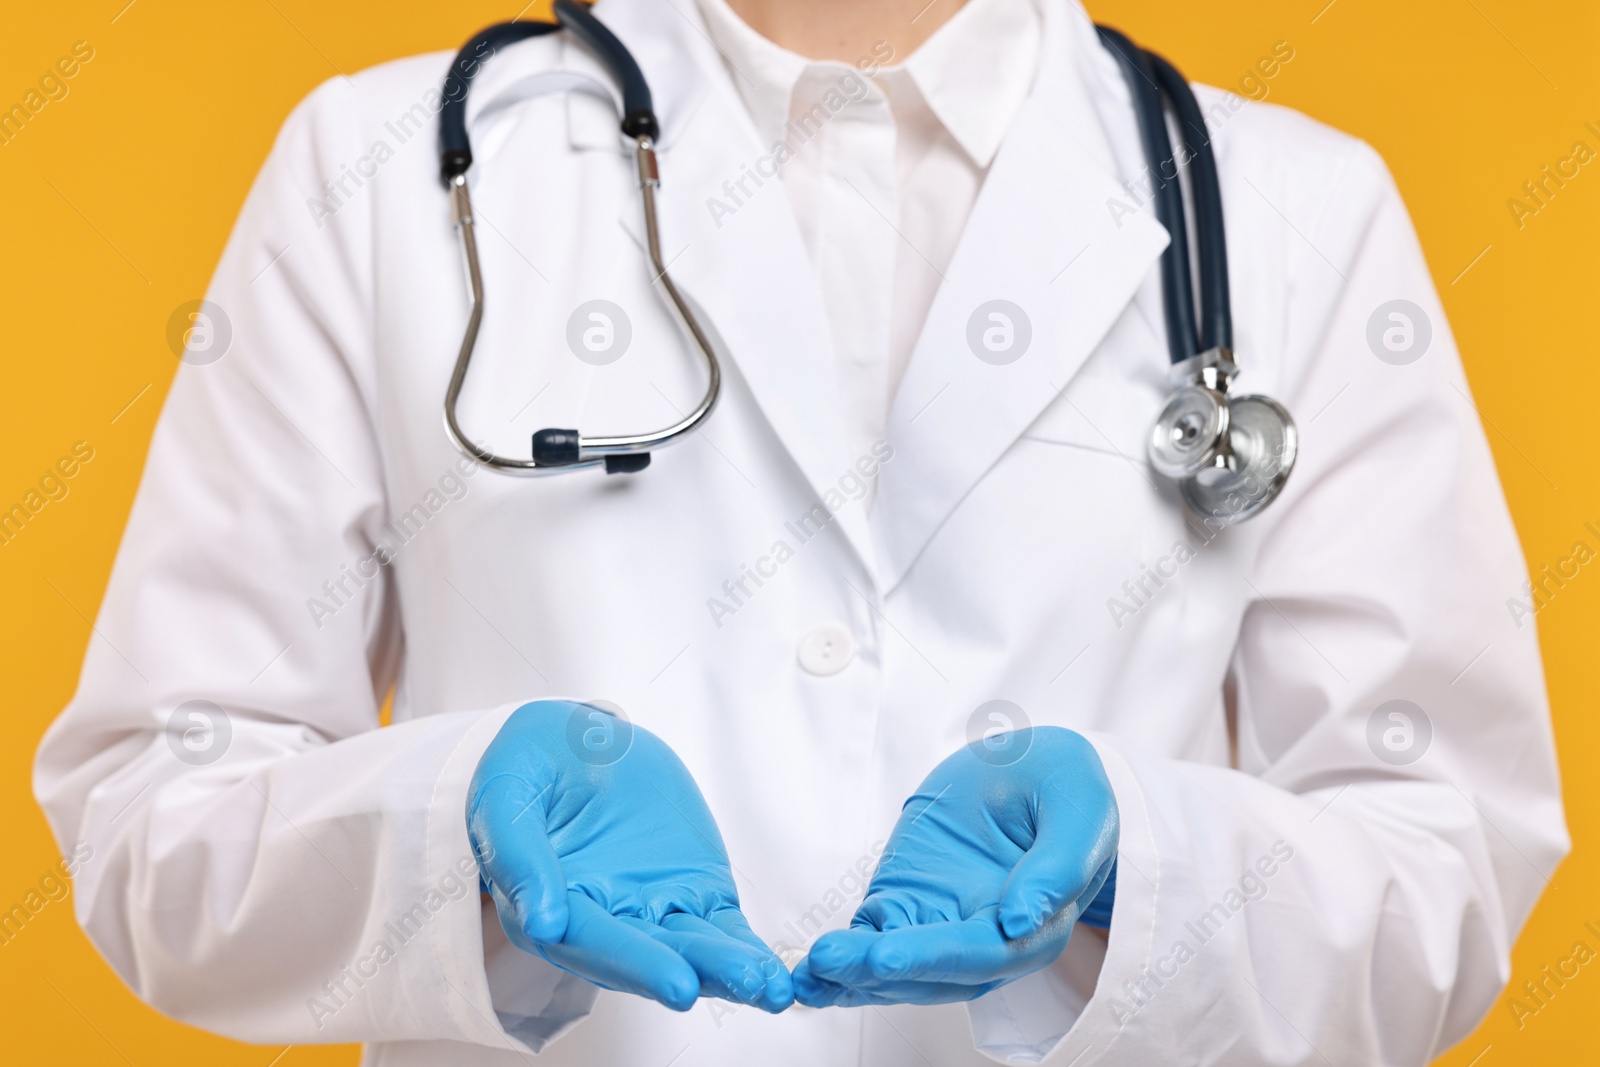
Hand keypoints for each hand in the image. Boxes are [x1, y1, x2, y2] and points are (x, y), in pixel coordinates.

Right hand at [468, 700, 791, 1012]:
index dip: (635, 962)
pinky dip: (748, 948)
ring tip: (772, 987)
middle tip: (746, 984)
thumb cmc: (525, 768)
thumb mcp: (506, 796)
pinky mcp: (692, 890)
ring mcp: (652, 908)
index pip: (594, 942)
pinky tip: (776, 974)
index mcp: (551, 909)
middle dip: (700, 971)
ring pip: (695, 947)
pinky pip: (723, 926)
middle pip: (652, 955)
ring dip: (734, 969)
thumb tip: (543, 922)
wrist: (572, 741)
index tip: (678, 983)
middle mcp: (603, 922)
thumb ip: (520, 857)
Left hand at [792, 726, 1116, 1006]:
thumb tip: (1021, 920)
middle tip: (829, 959)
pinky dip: (842, 960)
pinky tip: (806, 971)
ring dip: (851, 972)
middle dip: (878, 969)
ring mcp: (943, 923)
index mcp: (1038, 924)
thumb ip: (1059, 863)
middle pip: (931, 970)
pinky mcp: (908, 902)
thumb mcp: (1078, 805)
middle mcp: (988, 938)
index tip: (888, 954)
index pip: (984, 952)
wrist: (1032, 766)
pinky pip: (873, 938)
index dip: (935, 956)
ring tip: (808, 969)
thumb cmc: (1066, 786)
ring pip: (896, 964)